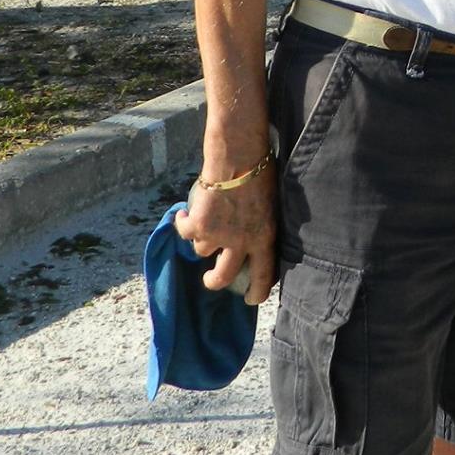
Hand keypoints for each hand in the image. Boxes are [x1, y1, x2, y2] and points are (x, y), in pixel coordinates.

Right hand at [174, 164, 278, 306]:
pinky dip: (182, 223)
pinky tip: (185, 213)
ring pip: (202, 250)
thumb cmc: (260, 173)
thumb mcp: (272, 205)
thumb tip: (255, 240)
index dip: (257, 292)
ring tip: (206, 218)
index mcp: (264, 238)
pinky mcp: (198, 225)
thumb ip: (262, 226)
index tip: (250, 298)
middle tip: (210, 278)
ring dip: (202, 237)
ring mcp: (218, 236)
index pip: (264, 275)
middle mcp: (241, 242)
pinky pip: (184, 233)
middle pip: (223, 276)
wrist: (239, 155)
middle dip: (214, 281)